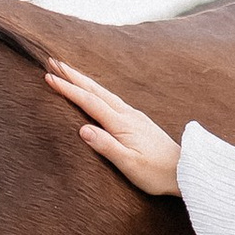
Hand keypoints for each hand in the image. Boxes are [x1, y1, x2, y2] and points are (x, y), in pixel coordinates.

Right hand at [43, 57, 180, 197]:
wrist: (185, 170)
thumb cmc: (156, 173)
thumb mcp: (129, 164)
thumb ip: (106, 146)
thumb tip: (83, 129)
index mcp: (122, 124)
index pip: (89, 102)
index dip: (68, 89)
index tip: (49, 77)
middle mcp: (128, 115)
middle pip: (96, 90)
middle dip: (73, 76)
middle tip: (53, 61)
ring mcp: (134, 116)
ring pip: (104, 92)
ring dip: (84, 80)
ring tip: (68, 71)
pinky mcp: (138, 120)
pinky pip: (111, 99)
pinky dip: (97, 90)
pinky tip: (94, 91)